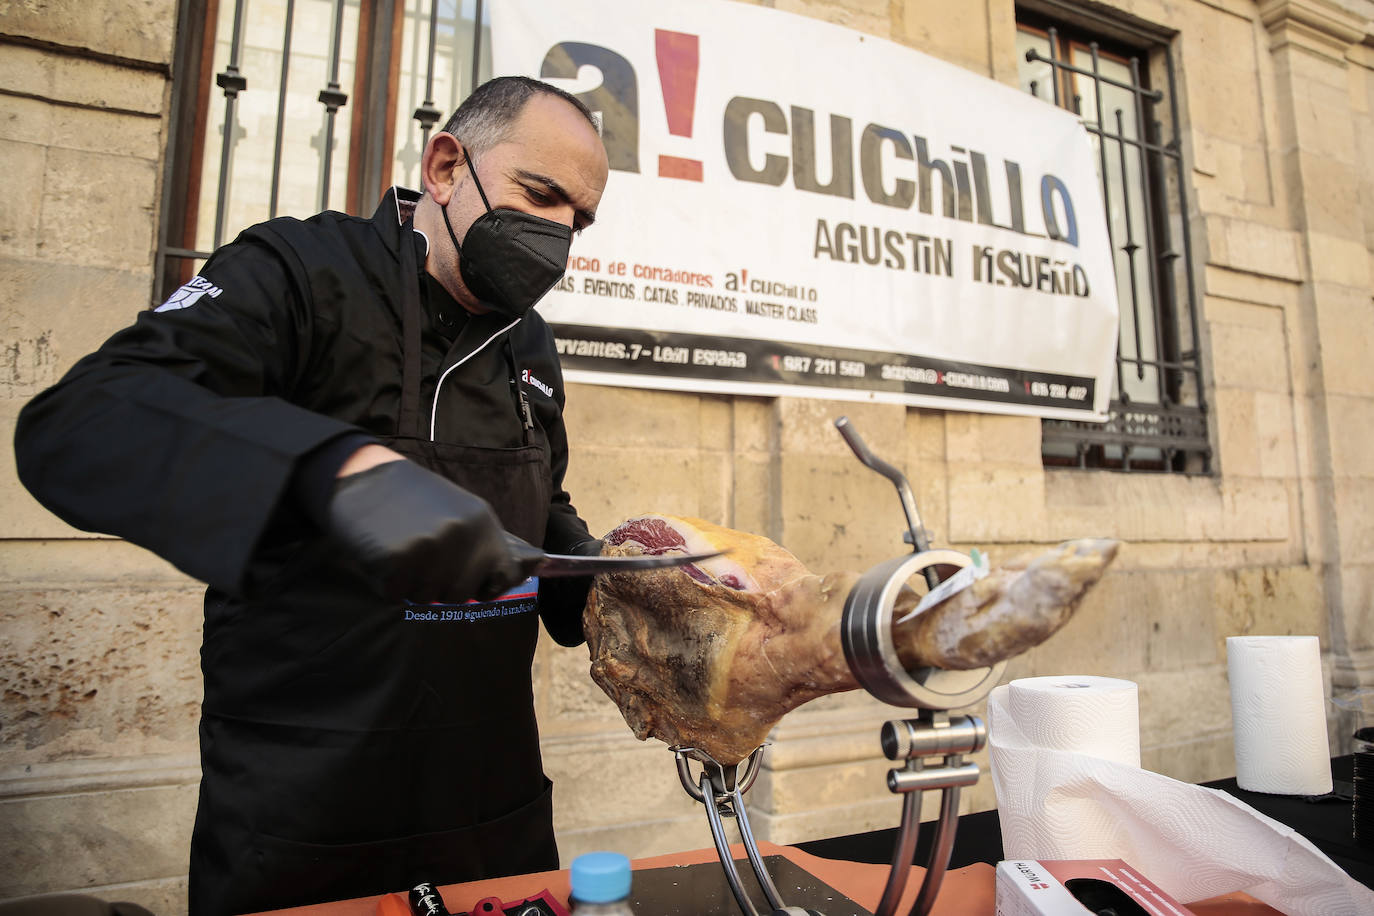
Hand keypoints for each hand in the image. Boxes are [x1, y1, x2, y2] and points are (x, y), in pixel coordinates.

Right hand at [327, 459, 541, 601]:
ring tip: (401, 547)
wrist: (360, 474)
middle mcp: (460, 535)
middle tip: (420, 554)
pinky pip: (397, 595)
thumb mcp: (460, 510)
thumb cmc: (411, 498)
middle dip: (440, 584)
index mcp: (482, 522)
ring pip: (427, 597)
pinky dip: (387, 583)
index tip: (474, 581)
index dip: (486, 585)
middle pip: (460, 594)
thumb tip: (534, 566)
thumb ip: (489, 542)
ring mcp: (429, 547)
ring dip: (412, 583)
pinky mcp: (395, 560)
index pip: (504, 575)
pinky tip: (382, 553)